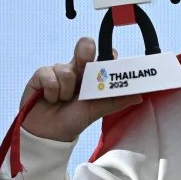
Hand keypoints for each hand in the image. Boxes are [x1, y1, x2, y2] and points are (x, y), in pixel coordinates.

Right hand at [20, 37, 142, 141]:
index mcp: (92, 75)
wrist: (48, 133)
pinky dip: (52, 92)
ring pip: (66, 70)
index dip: (108, 56)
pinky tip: (50, 99)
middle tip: (83, 71)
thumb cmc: (74, 119)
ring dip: (66, 90)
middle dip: (85, 55)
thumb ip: (116, 101)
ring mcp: (58, 70)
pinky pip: (49, 76)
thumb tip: (140, 96)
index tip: (110, 63)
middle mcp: (76, 68)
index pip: (104, 55)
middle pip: (85, 46)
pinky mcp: (40, 75)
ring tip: (63, 100)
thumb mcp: (97, 110)